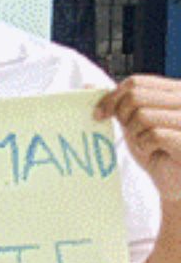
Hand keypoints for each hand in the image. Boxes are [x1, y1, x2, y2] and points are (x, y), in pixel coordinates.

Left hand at [98, 76, 180, 201]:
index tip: (99, 114)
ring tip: (146, 143)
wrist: (175, 180)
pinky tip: (154, 152)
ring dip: (136, 134)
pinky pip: (154, 135)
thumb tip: (89, 85)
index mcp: (175, 90)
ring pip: (142, 115)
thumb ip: (118, 102)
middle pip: (135, 95)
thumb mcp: (135, 121)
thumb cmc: (157, 150)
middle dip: (123, 116)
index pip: (136, 82)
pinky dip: (146, 145)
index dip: (112, 97)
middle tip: (129, 133)